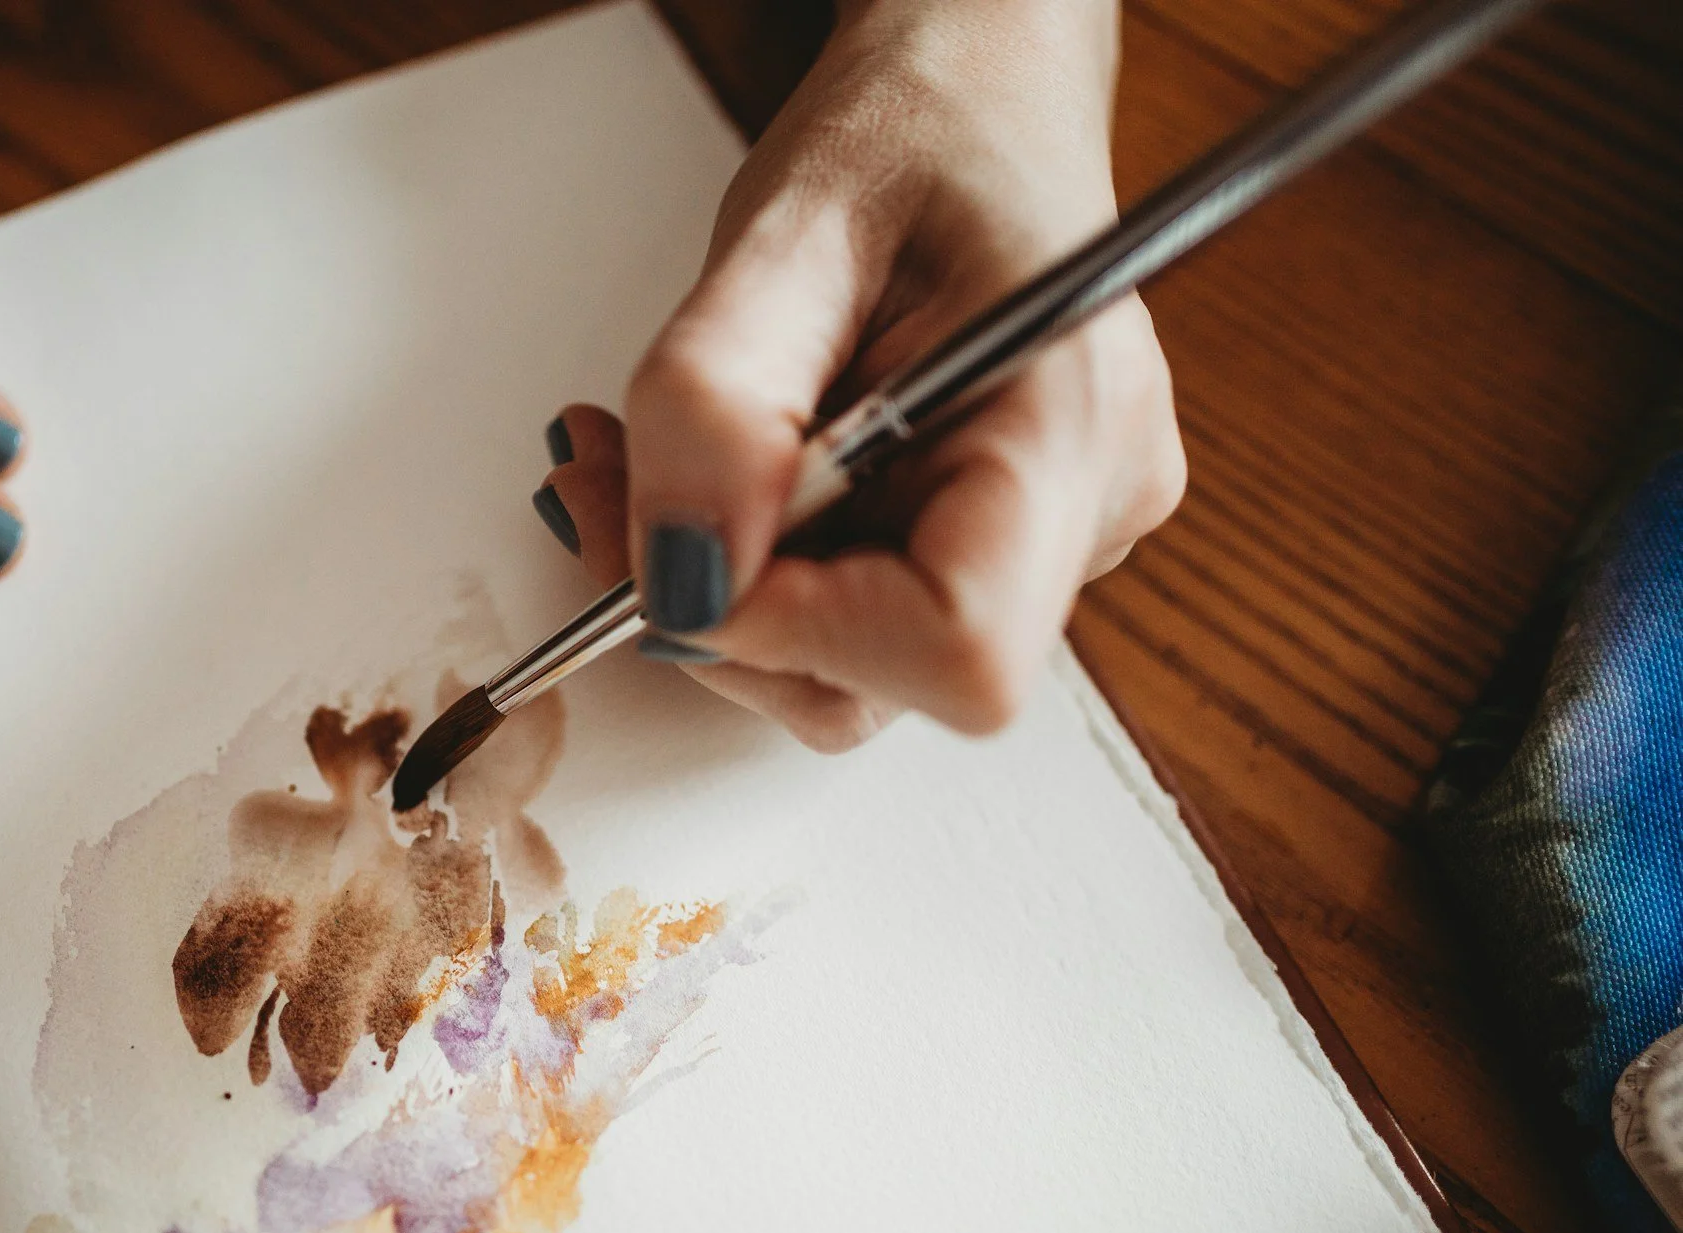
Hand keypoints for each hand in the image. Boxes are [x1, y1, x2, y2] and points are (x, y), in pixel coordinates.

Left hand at [532, 0, 1184, 750]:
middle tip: (604, 481)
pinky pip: (852, 615)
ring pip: (852, 665)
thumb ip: (716, 407)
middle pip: (887, 676)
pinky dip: (754, 563)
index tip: (678, 547)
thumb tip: (677, 579)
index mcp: (1070, 421)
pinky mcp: (994, 546)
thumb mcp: (780, 234)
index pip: (956, 648)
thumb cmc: (909, 133)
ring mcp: (1052, 541)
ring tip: (643, 457)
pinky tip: (713, 471)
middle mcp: (1090, 507)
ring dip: (717, 585)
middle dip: (719, 605)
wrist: (969, 95)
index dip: (794, 630)